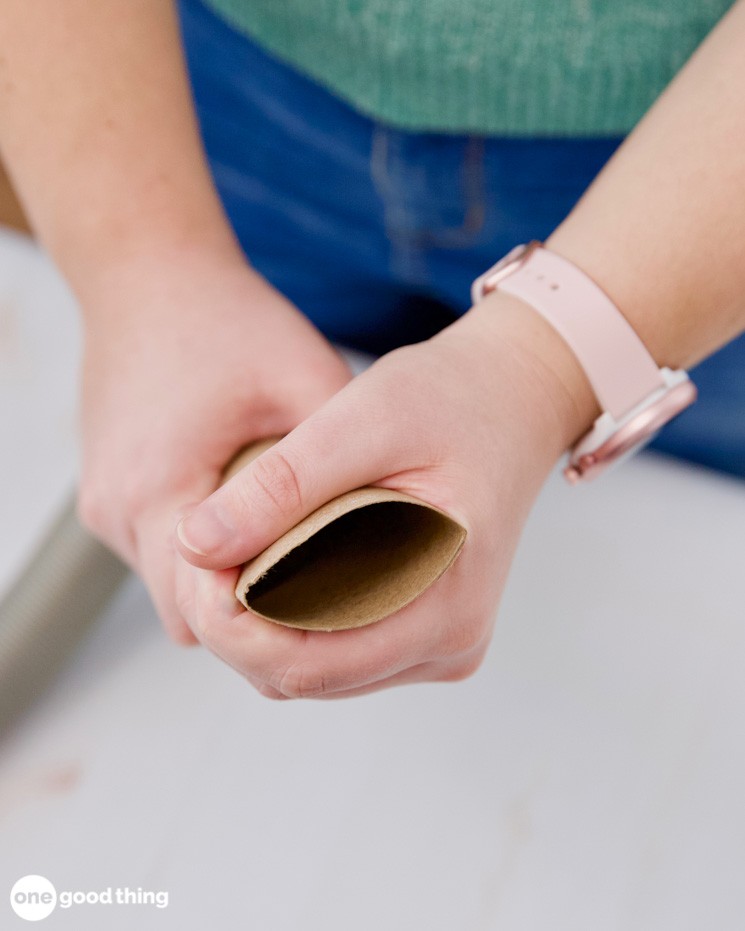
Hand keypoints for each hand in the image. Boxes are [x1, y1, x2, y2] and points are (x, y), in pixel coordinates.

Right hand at [76, 249, 353, 642]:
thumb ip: (338, 451)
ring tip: (296, 573)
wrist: (145, 271)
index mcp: (159, 487)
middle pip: (191, 616)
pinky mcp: (107, 491)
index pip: (210, 611)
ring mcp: (104, 503)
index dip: (272, 630)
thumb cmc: (225, 316)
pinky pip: (160, 556)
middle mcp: (118, 509)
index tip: (329, 625)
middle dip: (256, 623)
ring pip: (174, 590)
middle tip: (326, 609)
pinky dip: (208, 561)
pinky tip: (257, 534)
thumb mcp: (301, 374)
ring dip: (230, 591)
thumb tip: (397, 514)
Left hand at [173, 292, 595, 697]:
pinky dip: (289, 617)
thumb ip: (281, 485)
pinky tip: (274, 564)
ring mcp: (440, 642)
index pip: (305, 664)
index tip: (197, 555)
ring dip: (258, 623)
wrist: (514, 397)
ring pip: (312, 668)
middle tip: (204, 548)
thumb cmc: (451, 399)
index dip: (230, 624)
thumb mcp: (364, 420)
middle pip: (302, 674)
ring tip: (234, 551)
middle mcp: (449, 643)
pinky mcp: (426, 628)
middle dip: (235, 624)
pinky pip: (336, 649)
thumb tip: (194, 544)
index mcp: (445, 606)